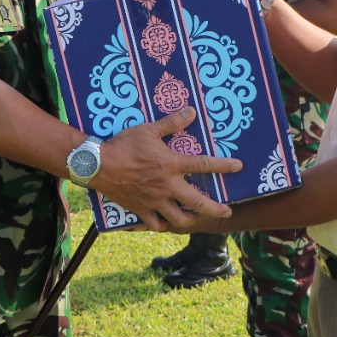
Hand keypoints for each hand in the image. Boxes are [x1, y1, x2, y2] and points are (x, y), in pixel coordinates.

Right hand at [93, 107, 241, 232]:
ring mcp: (155, 201)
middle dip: (216, 209)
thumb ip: (172, 123)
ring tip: (195, 217)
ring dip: (190, 219)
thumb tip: (191, 111)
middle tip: (226, 211)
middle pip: (198, 202)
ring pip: (179, 219)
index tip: (238, 167)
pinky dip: (162, 225)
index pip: (203, 165)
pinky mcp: (141, 210)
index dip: (223, 166)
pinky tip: (165, 222)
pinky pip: (156, 224)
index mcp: (171, 164)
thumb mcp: (148, 129)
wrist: (98, 165)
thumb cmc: (124, 145)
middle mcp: (167, 186)